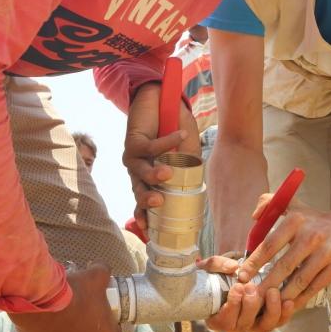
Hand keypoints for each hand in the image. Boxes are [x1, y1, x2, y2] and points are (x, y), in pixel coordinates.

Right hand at [8, 263, 119, 331]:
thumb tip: (102, 269)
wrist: (42, 304)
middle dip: (90, 327)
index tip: (100, 306)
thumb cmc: (76, 294)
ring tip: (65, 314)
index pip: (114, 329)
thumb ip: (104, 271)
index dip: (108, 317)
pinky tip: (51, 322)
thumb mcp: (97, 275)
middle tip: (82, 308)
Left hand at [124, 82, 199, 232]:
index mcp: (147, 179)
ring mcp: (133, 157)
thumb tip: (197, 184)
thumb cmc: (175, 129)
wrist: (162, 100)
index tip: (151, 231)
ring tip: (167, 173)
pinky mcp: (133, 140)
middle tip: (158, 202)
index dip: (145, 216)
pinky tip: (181, 135)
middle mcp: (137, 171)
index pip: (142, 202)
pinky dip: (167, 141)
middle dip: (146, 200)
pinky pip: (149, 146)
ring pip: (139, 172)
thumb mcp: (187, 151)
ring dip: (153, 174)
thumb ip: (190, 166)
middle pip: (138, 190)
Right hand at [198, 255, 293, 331]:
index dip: (232, 306)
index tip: (237, 287)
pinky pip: (279, 322)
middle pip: (245, 324)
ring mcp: (254, 325)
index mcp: (218, 318)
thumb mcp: (209, 267)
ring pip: (265, 325)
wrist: (232, 278)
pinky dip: (285, 313)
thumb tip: (234, 267)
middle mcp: (236, 326)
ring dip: (270, 310)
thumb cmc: (216, 276)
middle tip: (251, 286)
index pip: (224, 320)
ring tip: (272, 291)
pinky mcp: (269, 320)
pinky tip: (289, 301)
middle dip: (250, 305)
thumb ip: (216, 265)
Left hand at [237, 196, 330, 311]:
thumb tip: (254, 217)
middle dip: (265, 284)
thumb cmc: (312, 220)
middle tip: (251, 296)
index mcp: (296, 221)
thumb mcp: (291, 204)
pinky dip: (299, 299)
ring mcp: (325, 254)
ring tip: (266, 304)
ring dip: (281, 295)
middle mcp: (311, 237)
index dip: (254, 262)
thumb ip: (268, 203)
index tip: (242, 276)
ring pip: (298, 281)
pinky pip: (313, 287)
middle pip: (283, 266)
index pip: (270, 244)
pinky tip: (287, 305)